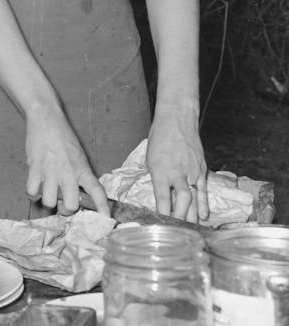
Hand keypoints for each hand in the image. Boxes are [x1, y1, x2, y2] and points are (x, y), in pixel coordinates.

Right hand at [24, 107, 110, 216]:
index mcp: (82, 168)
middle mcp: (69, 172)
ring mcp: (51, 171)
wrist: (46, 118)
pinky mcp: (35, 167)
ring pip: (50, 201)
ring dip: (48, 200)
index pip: (96, 191)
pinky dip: (32, 193)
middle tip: (62, 203)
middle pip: (71, 205)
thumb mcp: (78, 154)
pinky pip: (32, 191)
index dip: (102, 208)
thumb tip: (78, 192)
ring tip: (47, 193)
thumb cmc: (62, 136)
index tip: (105, 219)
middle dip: (66, 209)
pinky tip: (35, 187)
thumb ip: (79, 173)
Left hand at [147, 106, 208, 222]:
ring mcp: (192, 172)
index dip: (162, 214)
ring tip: (190, 231)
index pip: (162, 198)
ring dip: (192, 216)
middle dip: (179, 219)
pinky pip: (203, 190)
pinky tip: (203, 216)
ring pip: (194, 199)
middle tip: (177, 232)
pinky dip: (204, 204)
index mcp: (160, 171)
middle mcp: (177, 173)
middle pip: (182, 202)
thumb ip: (157, 179)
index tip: (160, 225)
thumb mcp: (150, 159)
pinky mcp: (202, 169)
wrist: (177, 120)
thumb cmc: (159, 139)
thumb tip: (160, 198)